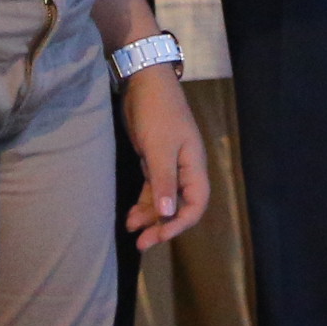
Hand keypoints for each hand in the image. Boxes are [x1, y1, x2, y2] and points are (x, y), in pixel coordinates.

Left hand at [117, 64, 210, 250]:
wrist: (144, 82)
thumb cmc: (156, 113)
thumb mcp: (159, 147)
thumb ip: (164, 181)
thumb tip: (169, 213)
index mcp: (194, 165)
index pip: (196, 204)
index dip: (181, 224)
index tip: (160, 236)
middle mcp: (185, 168)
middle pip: (179, 206)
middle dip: (162, 225)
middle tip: (142, 243)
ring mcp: (169, 164)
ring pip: (163, 199)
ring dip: (150, 216)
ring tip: (131, 230)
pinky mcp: (154, 160)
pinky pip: (152, 189)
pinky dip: (143, 203)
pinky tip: (130, 215)